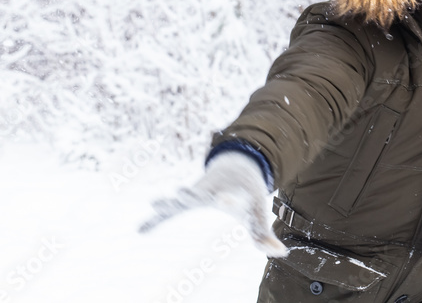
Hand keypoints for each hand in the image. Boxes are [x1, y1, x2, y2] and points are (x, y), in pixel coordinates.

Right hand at [138, 151, 286, 256]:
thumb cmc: (249, 194)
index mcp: (234, 192)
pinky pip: (170, 210)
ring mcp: (198, 192)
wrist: (236, 167)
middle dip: (191, 194)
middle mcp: (213, 190)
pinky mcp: (187, 199)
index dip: (228, 199)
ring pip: (181, 198)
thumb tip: (281, 254)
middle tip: (179, 194)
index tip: (222, 200)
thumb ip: (265, 234)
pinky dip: (157, 218)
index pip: (232, 196)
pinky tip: (140, 229)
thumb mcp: (259, 213)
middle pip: (201, 192)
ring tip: (155, 203)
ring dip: (169, 202)